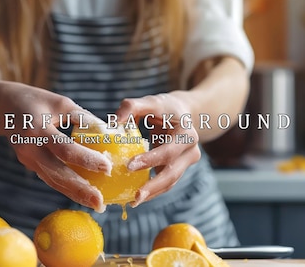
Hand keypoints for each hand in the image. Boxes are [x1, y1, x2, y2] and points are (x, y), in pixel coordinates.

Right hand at [0, 81, 111, 212]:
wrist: (1, 107)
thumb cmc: (36, 101)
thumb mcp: (61, 103)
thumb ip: (84, 118)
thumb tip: (110, 133)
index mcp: (37, 129)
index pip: (64, 149)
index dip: (86, 159)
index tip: (107, 167)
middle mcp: (30, 148)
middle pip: (57, 173)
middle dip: (80, 190)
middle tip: (100, 203)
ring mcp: (27, 159)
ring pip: (53, 181)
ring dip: (75, 194)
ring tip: (96, 205)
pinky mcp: (29, 164)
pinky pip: (50, 178)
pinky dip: (67, 187)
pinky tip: (84, 195)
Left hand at [115, 91, 201, 207]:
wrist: (183, 114)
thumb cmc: (163, 108)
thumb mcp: (150, 102)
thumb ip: (132, 107)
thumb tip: (113, 123)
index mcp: (187, 134)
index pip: (169, 150)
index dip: (151, 159)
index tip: (129, 166)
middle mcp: (191, 151)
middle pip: (173, 173)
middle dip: (153, 186)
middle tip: (135, 196)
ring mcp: (186, 163)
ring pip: (170, 182)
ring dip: (152, 193)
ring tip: (133, 202)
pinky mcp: (178, 170)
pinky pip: (166, 183)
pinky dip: (152, 191)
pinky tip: (135, 197)